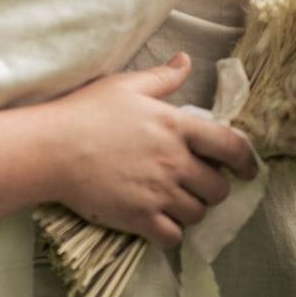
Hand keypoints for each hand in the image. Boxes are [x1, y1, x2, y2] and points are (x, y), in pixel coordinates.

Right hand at [49, 53, 257, 247]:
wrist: (50, 148)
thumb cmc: (84, 112)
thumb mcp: (124, 86)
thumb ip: (161, 77)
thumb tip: (186, 61)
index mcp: (175, 126)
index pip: (230, 147)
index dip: (245, 162)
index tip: (245, 170)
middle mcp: (174, 161)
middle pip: (218, 188)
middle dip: (211, 188)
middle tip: (193, 183)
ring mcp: (158, 192)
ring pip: (197, 213)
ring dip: (189, 208)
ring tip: (172, 200)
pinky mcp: (139, 217)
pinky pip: (173, 236)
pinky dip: (170, 231)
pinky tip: (157, 219)